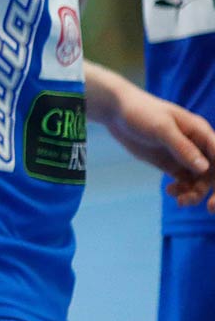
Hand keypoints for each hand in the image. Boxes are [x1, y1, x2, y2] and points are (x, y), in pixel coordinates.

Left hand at [104, 84, 214, 210]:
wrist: (116, 112)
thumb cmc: (141, 112)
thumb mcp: (161, 128)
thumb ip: (182, 147)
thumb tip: (205, 168)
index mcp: (201, 133)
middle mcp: (197, 146)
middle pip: (214, 173)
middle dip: (213, 191)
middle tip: (208, 208)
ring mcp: (184, 156)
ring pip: (200, 181)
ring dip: (195, 193)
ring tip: (179, 201)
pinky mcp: (171, 164)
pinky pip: (184, 182)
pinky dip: (182, 190)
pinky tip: (170, 192)